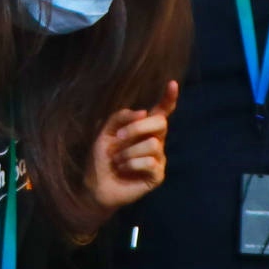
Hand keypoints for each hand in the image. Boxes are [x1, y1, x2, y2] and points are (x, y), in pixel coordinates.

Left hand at [85, 83, 175, 210]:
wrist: (95, 185)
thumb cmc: (101, 158)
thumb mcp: (105, 133)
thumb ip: (120, 118)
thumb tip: (143, 112)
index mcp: (144, 129)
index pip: (161, 111)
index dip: (168, 98)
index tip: (172, 83)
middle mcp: (155, 141)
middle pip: (160, 123)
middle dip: (137, 128)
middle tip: (118, 137)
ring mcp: (158, 158)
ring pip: (153, 144)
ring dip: (128, 151)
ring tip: (117, 160)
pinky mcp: (157, 175)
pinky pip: (150, 162)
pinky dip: (131, 164)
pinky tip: (123, 169)